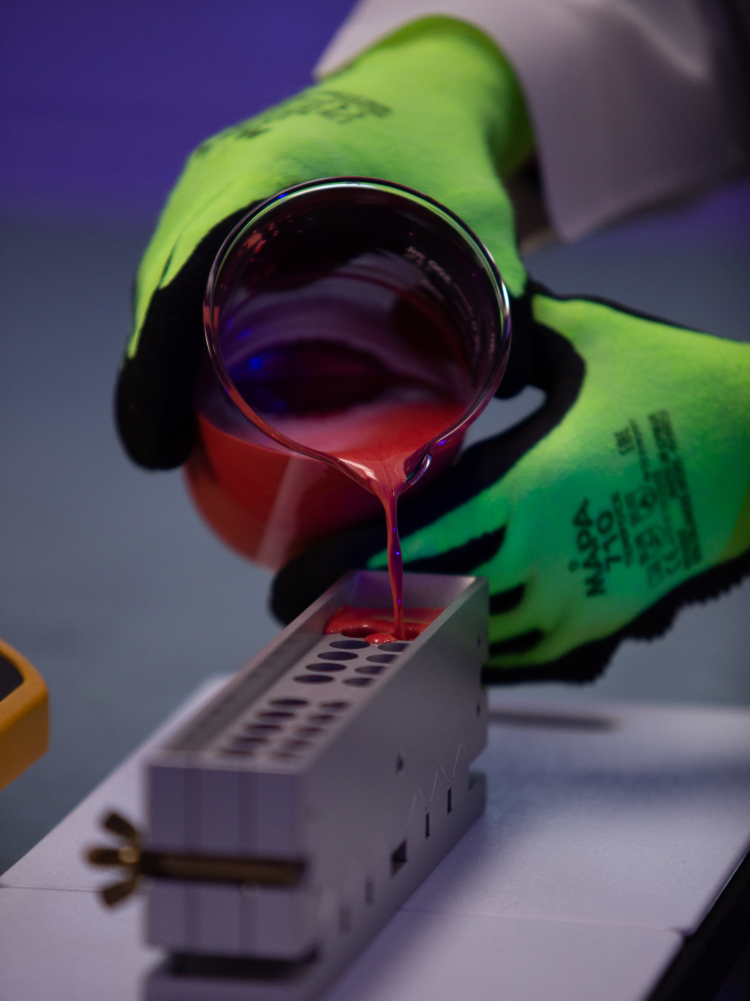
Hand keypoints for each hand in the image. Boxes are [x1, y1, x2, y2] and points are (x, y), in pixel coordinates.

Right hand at [116, 17, 531, 467]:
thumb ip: (504, 295)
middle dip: (152, 373)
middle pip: (161, 287)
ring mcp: (215, 181)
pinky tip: (195, 374)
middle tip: (165, 449)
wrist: (416, 83)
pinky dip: (178, 322)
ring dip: (159, 351)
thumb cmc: (439, 140)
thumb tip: (513, 385)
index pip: (183, 275)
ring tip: (172, 428)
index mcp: (270, 171)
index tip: (160, 441)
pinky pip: (182, 265)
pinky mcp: (221, 194)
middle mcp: (223, 173)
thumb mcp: (477, 213)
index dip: (157, 363)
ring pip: (164, 280)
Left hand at [273, 286, 749, 680]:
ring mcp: (575, 604)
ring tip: (365, 621)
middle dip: (361, 608)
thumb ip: (510, 333)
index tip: (290, 581)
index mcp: (529, 487)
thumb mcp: (588, 340)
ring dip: (410, 632)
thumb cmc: (684, 392)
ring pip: (465, 640)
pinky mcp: (604, 629)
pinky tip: (445, 637)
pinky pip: (519, 659)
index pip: (409, 539)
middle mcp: (544, 558)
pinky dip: (472, 651)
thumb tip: (467, 317)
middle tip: (311, 605)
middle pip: (423, 599)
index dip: (340, 564)